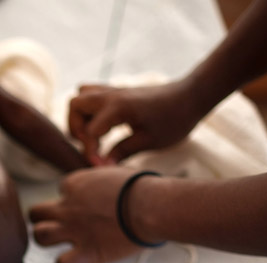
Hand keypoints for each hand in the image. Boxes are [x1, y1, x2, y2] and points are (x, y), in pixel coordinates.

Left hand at [29, 167, 155, 262]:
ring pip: (39, 236)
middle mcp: (68, 207)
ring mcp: (74, 230)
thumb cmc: (140, 188)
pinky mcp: (87, 252)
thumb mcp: (114, 172)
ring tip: (61, 241)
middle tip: (58, 224)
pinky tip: (75, 261)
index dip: (71, 197)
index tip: (88, 203)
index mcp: (76, 184)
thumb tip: (102, 180)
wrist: (150, 207)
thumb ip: (100, 179)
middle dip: (42, 219)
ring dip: (47, 240)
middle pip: (35, 213)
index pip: (61, 190)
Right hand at [68, 80, 198, 165]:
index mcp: (119, 107)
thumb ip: (122, 152)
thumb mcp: (150, 141)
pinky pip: (91, 95)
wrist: (191, 96)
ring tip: (94, 136)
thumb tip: (103, 167)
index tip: (100, 166)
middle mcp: (111, 95)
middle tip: (92, 146)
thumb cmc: (174, 119)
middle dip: (77, 129)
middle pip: (75, 105)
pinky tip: (103, 128)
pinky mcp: (117, 92)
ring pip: (80, 96)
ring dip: (80, 117)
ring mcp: (113, 91)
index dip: (91, 153)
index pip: (90, 131)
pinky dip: (89, 111)